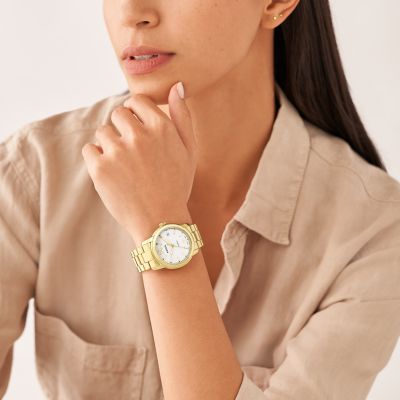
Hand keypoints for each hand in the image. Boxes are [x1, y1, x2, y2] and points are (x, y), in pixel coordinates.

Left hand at [81, 82, 196, 237]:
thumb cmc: (176, 185)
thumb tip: (177, 86)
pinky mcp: (100, 168)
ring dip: (110, 144)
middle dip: (123, 129)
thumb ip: (183, 116)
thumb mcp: (189, 150)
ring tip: (124, 166)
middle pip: (117, 114)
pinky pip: (89, 149)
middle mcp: (139, 136)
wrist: (160, 221)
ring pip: (103, 132)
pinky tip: (112, 173)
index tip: (139, 131)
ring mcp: (118, 152)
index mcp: (162, 127)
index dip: (136, 114)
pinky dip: (97, 159)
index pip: (136, 101)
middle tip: (133, 152)